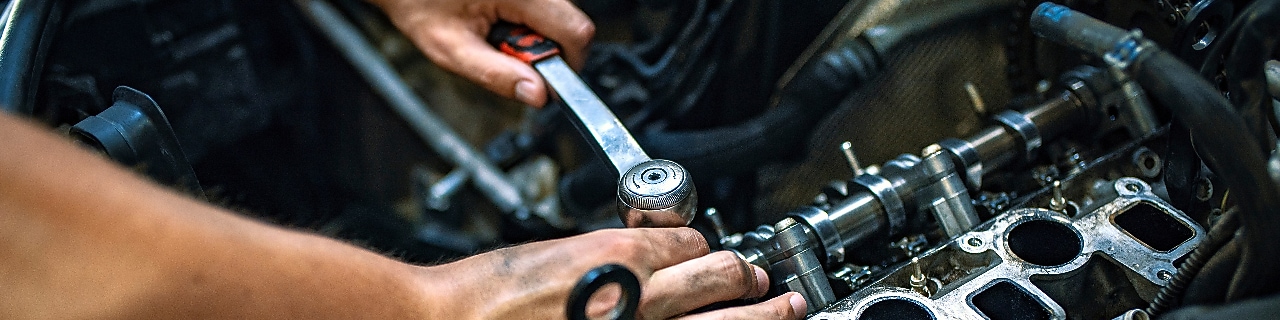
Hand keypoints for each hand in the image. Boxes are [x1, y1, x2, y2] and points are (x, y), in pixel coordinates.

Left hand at [371, 0, 594, 106]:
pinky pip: (546, 10)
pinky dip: (529, 26)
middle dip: (549, 52)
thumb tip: (537, 94)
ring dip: (537, 39)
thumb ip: (496, 75)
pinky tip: (501, 25)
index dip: (568, 64)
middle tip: (509, 57)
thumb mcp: (451, 50)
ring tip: (499, 38)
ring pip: (561, 17)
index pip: (576, 31)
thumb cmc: (419, 5)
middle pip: (572, 24)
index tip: (544, 82)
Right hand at [420, 227, 806, 318]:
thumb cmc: (487, 294)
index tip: (710, 254)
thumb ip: (606, 252)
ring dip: (762, 313)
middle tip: (766, 281)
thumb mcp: (554, 252)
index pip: (691, 245)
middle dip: (750, 277)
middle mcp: (639, 299)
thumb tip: (643, 255)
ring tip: (783, 309)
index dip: (704, 248)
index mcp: (619, 257)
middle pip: (724, 280)